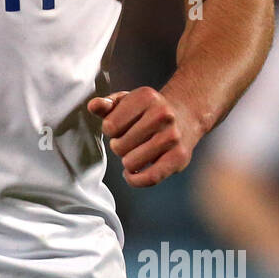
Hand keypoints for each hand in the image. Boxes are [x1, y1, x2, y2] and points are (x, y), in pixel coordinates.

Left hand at [87, 86, 201, 187]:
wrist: (185, 115)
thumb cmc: (147, 110)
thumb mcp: (126, 101)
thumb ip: (107, 105)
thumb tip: (93, 106)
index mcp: (146, 97)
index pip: (109, 127)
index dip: (110, 130)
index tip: (120, 127)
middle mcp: (162, 115)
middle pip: (119, 147)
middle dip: (119, 146)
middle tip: (130, 140)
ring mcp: (173, 137)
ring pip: (131, 163)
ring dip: (128, 161)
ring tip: (136, 151)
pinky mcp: (180, 157)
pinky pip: (150, 178)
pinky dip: (136, 179)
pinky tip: (132, 173)